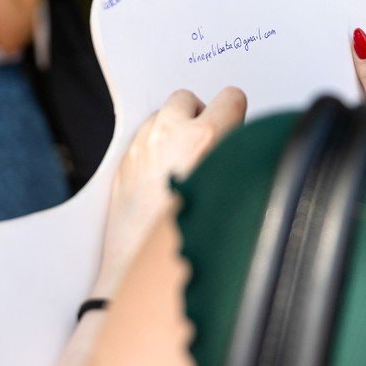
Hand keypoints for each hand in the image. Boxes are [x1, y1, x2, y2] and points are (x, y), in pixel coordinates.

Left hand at [97, 87, 246, 294]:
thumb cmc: (189, 240)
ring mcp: (143, 145)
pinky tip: (162, 177)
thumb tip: (241, 146)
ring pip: (162, 115)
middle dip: (199, 115)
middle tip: (207, 144)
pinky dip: (153, 147)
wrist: (143, 269)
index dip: (235, 112)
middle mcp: (170, 134)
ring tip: (182, 161)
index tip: (235, 124)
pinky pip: (143, 137)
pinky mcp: (124, 161)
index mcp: (206, 138)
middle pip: (189, 98)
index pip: (231, 96)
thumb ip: (237, 158)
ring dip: (173, 129)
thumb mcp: (232, 191)